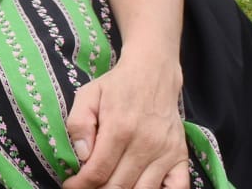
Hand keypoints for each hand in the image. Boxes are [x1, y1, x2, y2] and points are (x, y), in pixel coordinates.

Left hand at [62, 58, 188, 188]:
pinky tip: (140, 188)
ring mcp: (166, 152)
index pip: (98, 171)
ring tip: (107, 187)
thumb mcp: (88, 95)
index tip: (71, 185)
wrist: (153, 73)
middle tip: (87, 187)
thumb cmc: (117, 86)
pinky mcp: (181, 156)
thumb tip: (82, 155)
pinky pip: (177, 188)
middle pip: (118, 186)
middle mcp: (145, 144)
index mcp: (119, 128)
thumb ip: (79, 124)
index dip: (81, 185)